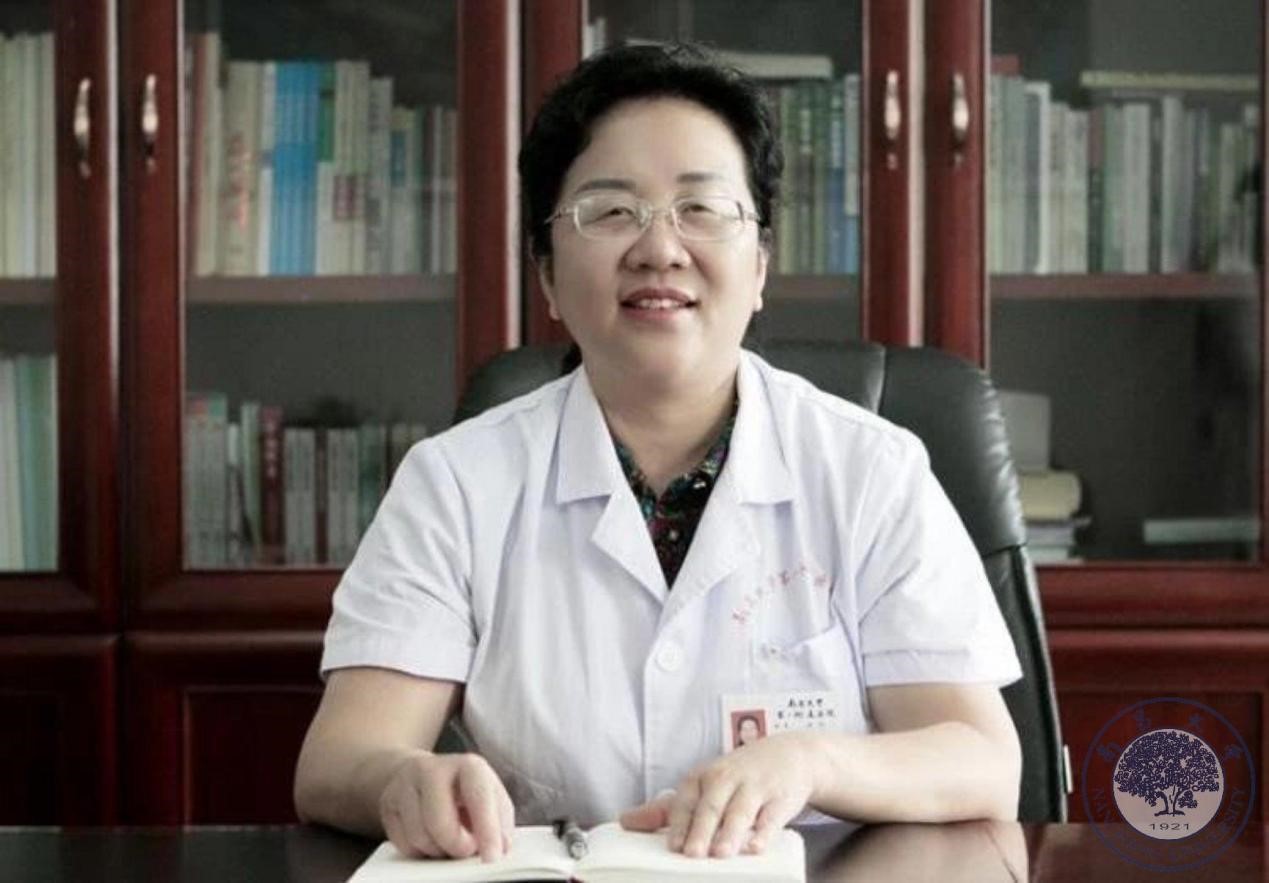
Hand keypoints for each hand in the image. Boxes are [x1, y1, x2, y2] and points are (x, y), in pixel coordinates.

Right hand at [378, 751, 514, 861]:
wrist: (421, 773)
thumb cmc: (463, 791)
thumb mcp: (490, 796)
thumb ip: (499, 820)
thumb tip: (501, 846)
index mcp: (468, 766)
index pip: (478, 798)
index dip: (487, 830)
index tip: (492, 856)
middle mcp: (433, 769)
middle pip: (439, 820)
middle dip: (456, 845)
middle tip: (465, 851)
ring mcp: (405, 785)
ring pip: (419, 836)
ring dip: (438, 850)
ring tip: (448, 842)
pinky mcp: (387, 803)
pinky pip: (402, 844)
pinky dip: (420, 851)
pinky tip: (430, 840)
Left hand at [619, 732, 817, 857]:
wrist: (790, 755)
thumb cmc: (739, 776)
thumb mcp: (703, 786)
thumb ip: (667, 809)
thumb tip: (625, 821)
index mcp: (703, 778)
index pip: (686, 801)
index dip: (680, 824)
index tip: (672, 846)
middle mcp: (726, 779)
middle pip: (711, 806)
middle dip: (701, 830)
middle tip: (692, 854)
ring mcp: (755, 786)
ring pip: (740, 810)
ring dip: (730, 832)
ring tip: (721, 853)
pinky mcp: (780, 798)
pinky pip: (771, 817)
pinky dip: (764, 832)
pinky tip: (756, 847)